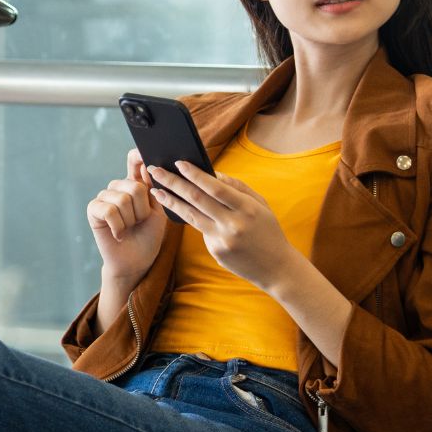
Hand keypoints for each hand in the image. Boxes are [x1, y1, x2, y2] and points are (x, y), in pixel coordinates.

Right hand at [86, 148, 166, 284]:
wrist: (136, 260)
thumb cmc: (148, 235)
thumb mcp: (159, 209)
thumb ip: (155, 187)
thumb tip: (149, 165)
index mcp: (135, 183)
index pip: (134, 161)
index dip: (138, 155)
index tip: (144, 154)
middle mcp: (118, 186)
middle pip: (135, 186)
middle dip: (142, 210)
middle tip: (140, 222)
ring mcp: (104, 197)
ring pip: (123, 200)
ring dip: (131, 220)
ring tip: (129, 228)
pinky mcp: (93, 209)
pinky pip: (109, 210)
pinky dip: (118, 226)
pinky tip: (119, 234)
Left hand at [146, 161, 298, 290]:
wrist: (276, 267)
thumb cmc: (267, 230)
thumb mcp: (260, 205)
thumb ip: (237, 187)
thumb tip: (212, 173)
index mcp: (247, 208)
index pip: (215, 187)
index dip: (195, 174)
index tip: (178, 163)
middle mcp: (233, 223)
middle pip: (197, 199)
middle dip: (173, 182)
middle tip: (155, 170)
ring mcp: (223, 239)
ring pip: (190, 215)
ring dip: (170, 201)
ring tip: (156, 190)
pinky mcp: (215, 251)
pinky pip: (199, 230)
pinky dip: (188, 217)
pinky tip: (175, 207)